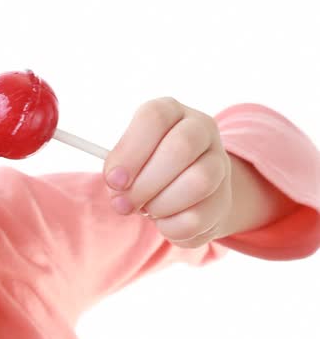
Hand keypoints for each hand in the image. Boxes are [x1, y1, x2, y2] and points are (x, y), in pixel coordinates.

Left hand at [103, 97, 232, 247]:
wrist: (180, 196)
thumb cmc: (144, 171)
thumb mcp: (126, 163)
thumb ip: (118, 170)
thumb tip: (118, 187)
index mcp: (171, 112)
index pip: (154, 117)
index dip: (130, 151)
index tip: (113, 180)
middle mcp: (201, 130)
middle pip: (181, 147)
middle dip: (145, 183)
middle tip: (124, 203)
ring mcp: (219, 163)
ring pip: (199, 182)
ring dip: (161, 205)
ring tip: (146, 210)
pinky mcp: (224, 199)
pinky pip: (199, 217)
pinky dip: (171, 226)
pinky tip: (163, 221)